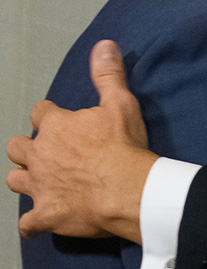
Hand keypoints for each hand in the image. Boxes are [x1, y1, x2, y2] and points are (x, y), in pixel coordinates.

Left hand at [6, 40, 156, 243]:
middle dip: (28, 148)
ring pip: (16, 181)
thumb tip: (103, 45)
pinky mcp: (46, 214)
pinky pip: (28, 223)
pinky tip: (39, 221)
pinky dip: (33, 223)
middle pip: (17, 147)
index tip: (62, 121)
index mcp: (56, 127)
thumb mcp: (121, 103)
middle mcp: (40, 155)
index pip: (40, 113)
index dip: (50, 116)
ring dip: (26, 179)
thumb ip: (108, 74)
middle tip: (48, 152)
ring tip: (41, 181)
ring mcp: (40, 186)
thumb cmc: (124, 146)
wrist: (128, 189)